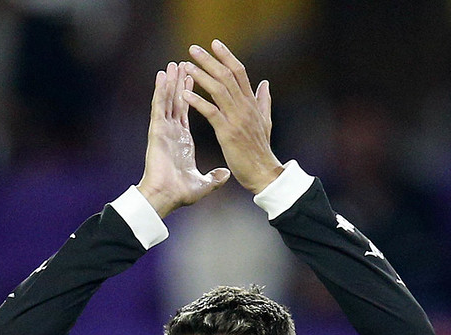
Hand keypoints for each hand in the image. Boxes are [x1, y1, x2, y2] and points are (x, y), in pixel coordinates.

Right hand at [137, 61, 229, 217]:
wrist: (166, 198)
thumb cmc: (180, 193)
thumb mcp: (203, 183)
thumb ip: (215, 177)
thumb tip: (226, 173)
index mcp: (183, 141)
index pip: (189, 112)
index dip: (194, 94)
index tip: (199, 78)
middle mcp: (173, 132)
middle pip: (178, 101)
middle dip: (183, 81)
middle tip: (187, 62)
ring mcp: (164, 131)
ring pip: (168, 100)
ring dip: (172, 81)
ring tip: (175, 64)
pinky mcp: (157, 132)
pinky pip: (159, 107)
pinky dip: (161, 91)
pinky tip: (162, 76)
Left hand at [183, 40, 283, 194]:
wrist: (263, 174)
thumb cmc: (261, 151)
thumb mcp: (265, 122)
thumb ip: (263, 101)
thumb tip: (264, 83)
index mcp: (251, 103)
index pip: (239, 72)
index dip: (227, 56)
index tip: (214, 44)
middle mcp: (245, 107)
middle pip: (226, 76)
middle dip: (209, 61)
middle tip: (192, 49)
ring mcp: (237, 119)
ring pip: (218, 90)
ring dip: (201, 76)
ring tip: (186, 67)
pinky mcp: (228, 133)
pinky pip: (211, 112)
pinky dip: (198, 102)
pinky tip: (185, 95)